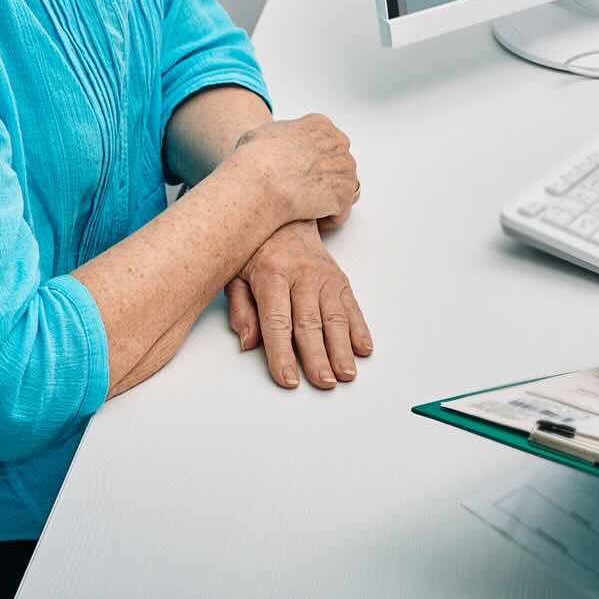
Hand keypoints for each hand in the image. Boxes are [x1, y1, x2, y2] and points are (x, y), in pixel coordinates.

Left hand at [224, 221, 373, 389]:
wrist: (286, 216)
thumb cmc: (256, 248)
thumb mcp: (235, 273)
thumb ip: (240, 308)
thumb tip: (248, 342)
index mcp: (271, 274)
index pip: (277, 321)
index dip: (282, 353)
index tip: (288, 378)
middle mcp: (302, 275)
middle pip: (310, 323)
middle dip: (318, 357)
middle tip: (324, 382)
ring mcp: (325, 277)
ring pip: (335, 318)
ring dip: (342, 349)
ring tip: (346, 373)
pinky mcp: (340, 280)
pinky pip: (351, 307)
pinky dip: (359, 329)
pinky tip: (363, 349)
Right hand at [229, 113, 359, 225]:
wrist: (261, 182)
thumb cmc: (256, 159)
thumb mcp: (261, 133)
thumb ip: (277, 136)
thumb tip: (271, 144)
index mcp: (320, 125)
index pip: (327, 143)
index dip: (312, 161)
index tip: (299, 173)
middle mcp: (339, 144)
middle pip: (338, 165)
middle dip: (323, 179)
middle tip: (301, 191)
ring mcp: (346, 170)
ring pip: (341, 189)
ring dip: (326, 200)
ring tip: (303, 208)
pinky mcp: (345, 196)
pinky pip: (340, 213)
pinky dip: (326, 220)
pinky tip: (307, 219)